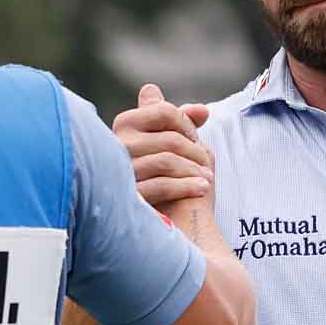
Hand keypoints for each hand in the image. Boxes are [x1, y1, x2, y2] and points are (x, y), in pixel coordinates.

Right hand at [113, 83, 213, 209]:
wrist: (162, 214)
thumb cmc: (166, 173)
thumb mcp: (173, 142)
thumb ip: (183, 121)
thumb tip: (203, 111)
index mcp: (126, 123)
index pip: (164, 111)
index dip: (187, 125)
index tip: (196, 140)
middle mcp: (118, 144)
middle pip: (170, 139)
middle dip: (195, 152)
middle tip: (206, 164)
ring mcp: (121, 170)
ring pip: (167, 161)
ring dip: (194, 170)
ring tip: (207, 178)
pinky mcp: (129, 195)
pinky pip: (162, 185)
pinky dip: (187, 186)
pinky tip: (202, 188)